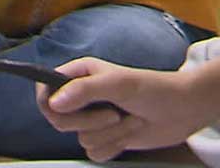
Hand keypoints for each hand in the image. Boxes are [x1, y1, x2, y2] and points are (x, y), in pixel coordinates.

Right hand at [37, 57, 219, 161]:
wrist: (182, 110)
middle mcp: (80, 98)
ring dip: (110, 133)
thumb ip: (83, 90)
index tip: (60, 110)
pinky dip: (114, 146)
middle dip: (89, 122)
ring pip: (80, 137)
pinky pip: (94, 152)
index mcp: (78, 76)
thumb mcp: (117, 83)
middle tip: (113, 114)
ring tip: (129, 119)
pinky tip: (129, 133)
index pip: (45, 90)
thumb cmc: (152, 88)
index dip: (48, 102)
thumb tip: (53, 104)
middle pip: (58, 119)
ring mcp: (92, 120)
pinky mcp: (104, 139)